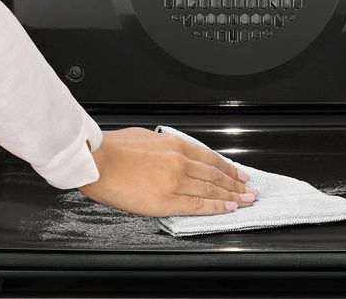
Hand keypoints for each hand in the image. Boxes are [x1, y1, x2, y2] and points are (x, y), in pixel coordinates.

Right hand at [78, 127, 257, 216]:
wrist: (96, 160)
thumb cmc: (113, 147)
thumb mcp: (145, 137)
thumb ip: (164, 146)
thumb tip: (172, 150)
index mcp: (175, 145)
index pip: (210, 158)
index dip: (228, 167)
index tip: (238, 172)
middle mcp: (180, 162)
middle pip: (215, 174)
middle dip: (236, 182)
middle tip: (249, 188)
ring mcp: (175, 182)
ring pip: (212, 189)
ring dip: (233, 195)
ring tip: (246, 199)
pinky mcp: (166, 201)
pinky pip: (198, 205)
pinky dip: (217, 206)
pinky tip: (229, 208)